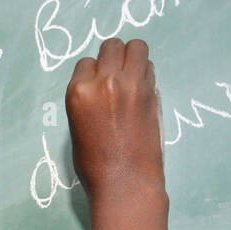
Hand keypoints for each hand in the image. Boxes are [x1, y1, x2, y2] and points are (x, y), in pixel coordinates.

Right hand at [65, 37, 163, 196]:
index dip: (93, 74)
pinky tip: (142, 91)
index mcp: (79, 92)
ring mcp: (131, 85)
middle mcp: (104, 81)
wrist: (126, 183)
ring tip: (132, 76)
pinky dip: (145, 73)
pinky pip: (149, 67)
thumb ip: (88, 100)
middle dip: (113, 57)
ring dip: (133, 57)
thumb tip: (101, 87)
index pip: (86, 63)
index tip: (98, 87)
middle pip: (111, 46)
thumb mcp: (78, 128)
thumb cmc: (95, 165)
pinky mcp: (152, 93)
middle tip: (117, 76)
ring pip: (136, 47)